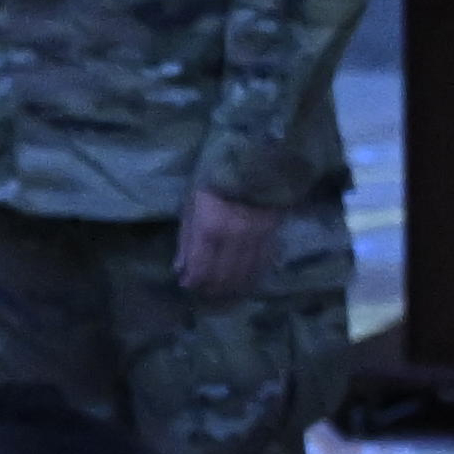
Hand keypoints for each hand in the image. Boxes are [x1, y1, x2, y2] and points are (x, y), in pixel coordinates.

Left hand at [173, 185, 286, 299]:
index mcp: (210, 228)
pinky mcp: (273, 234)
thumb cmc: (213, 180)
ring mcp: (256, 237)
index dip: (193, 281)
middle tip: (204, 292)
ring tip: (222, 293)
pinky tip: (244, 282)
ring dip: (232, 287)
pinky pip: (262, 263)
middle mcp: (234, 238)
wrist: (254, 160)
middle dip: (211, 288)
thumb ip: (186, 239)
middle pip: (223, 275)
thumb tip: (181, 269)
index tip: (187, 285)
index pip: (201, 268)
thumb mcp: (191, 205)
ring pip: (244, 273)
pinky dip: (251, 276)